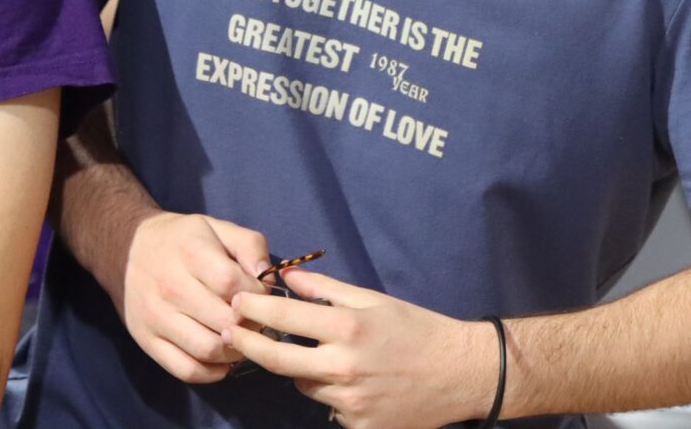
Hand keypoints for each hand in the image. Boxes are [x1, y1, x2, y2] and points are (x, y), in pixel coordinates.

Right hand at [117, 211, 269, 382]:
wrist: (125, 249)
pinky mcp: (146, 340)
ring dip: (234, 352)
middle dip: (250, 325)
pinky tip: (221, 358)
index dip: (257, 295)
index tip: (259, 294)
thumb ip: (249, 244)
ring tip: (240, 338)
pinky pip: (186, 370)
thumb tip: (266, 277)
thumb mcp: (216, 227)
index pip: (234, 286)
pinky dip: (211, 373)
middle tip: (254, 320)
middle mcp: (170, 286)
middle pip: (224, 321)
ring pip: (208, 350)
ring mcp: (155, 317)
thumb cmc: (180, 240)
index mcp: (190, 253)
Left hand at [221, 268, 496, 428]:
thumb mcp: (373, 299)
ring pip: (302, 383)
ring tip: (325, 356)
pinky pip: (327, 408)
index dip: (253, 308)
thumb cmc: (416, 328)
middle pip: (275, 359)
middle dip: (246, 343)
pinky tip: (354, 383)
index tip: (234, 301)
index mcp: (348, 328)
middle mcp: (344, 367)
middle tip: (230, 332)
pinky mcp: (359, 427)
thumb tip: (287, 276)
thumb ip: (327, 288)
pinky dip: (331, 394)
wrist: (460, 374)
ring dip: (302, 369)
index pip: (284, 316)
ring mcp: (350, 403)